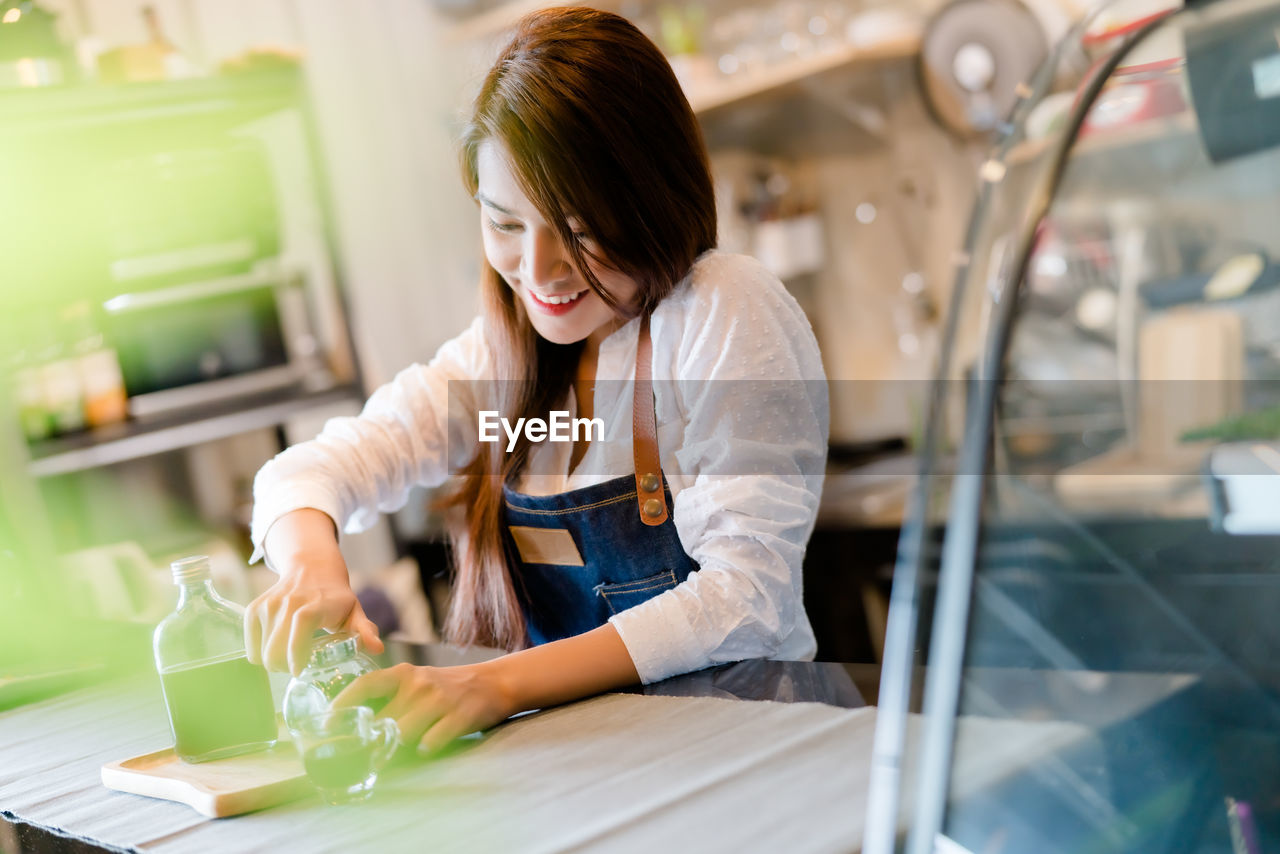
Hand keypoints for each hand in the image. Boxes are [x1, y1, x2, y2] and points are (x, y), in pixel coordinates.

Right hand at [245, 509, 383, 674]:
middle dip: (284, 666)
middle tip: (296, 667)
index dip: (296, 651)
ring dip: (273, 661)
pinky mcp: (255, 608)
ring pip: (262, 650)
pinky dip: (259, 652)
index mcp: (316, 604)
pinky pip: (250, 642)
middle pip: (276, 647)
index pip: (301, 625)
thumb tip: (377, 649)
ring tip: (288, 658)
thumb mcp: (354, 611)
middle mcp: (289, 602)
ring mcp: (269, 604)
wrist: (312, 568)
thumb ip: (364, 630)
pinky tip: (275, 649)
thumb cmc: (336, 597)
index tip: (298, 670)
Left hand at [334, 662, 517, 754]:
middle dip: (368, 742)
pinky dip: (424, 750)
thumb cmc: (446, 687)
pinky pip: (430, 743)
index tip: (326, 724)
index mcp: (403, 674)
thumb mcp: (416, 682)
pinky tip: (426, 748)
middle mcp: (418, 685)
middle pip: (381, 720)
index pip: (364, 685)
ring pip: (402, 734)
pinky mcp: (459, 717)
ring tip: (392, 757)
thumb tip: (356, 727)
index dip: (342, 704)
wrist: (493, 682)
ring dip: (395, 750)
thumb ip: (389, 699)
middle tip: (358, 757)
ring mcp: (439, 701)